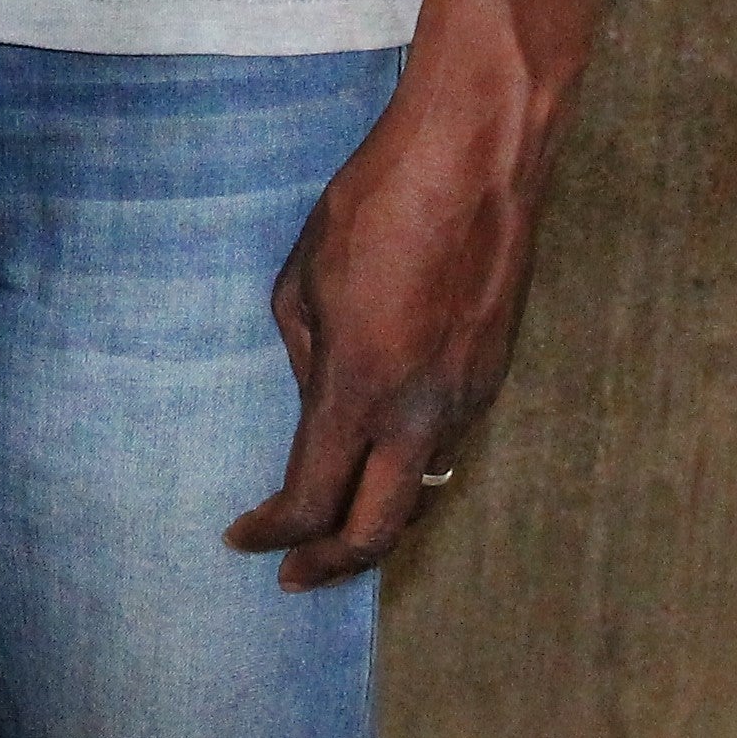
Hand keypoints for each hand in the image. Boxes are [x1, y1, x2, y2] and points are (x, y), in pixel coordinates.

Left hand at [221, 80, 541, 589]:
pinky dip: (409, 470)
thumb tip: (320, 397)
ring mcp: (468, 398)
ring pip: (421, 490)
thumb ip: (305, 354)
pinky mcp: (493, 375)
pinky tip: (383, 461)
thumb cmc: (376, 203)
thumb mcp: (305, 277)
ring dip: (376, 519)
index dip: (273, 530)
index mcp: (361, 387)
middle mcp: (422, 410)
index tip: (243, 538)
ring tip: (333, 529)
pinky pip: (445, 444)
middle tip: (293, 577)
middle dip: (331, 564)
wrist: (477, 160)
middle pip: (379, 530)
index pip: (312, 495)